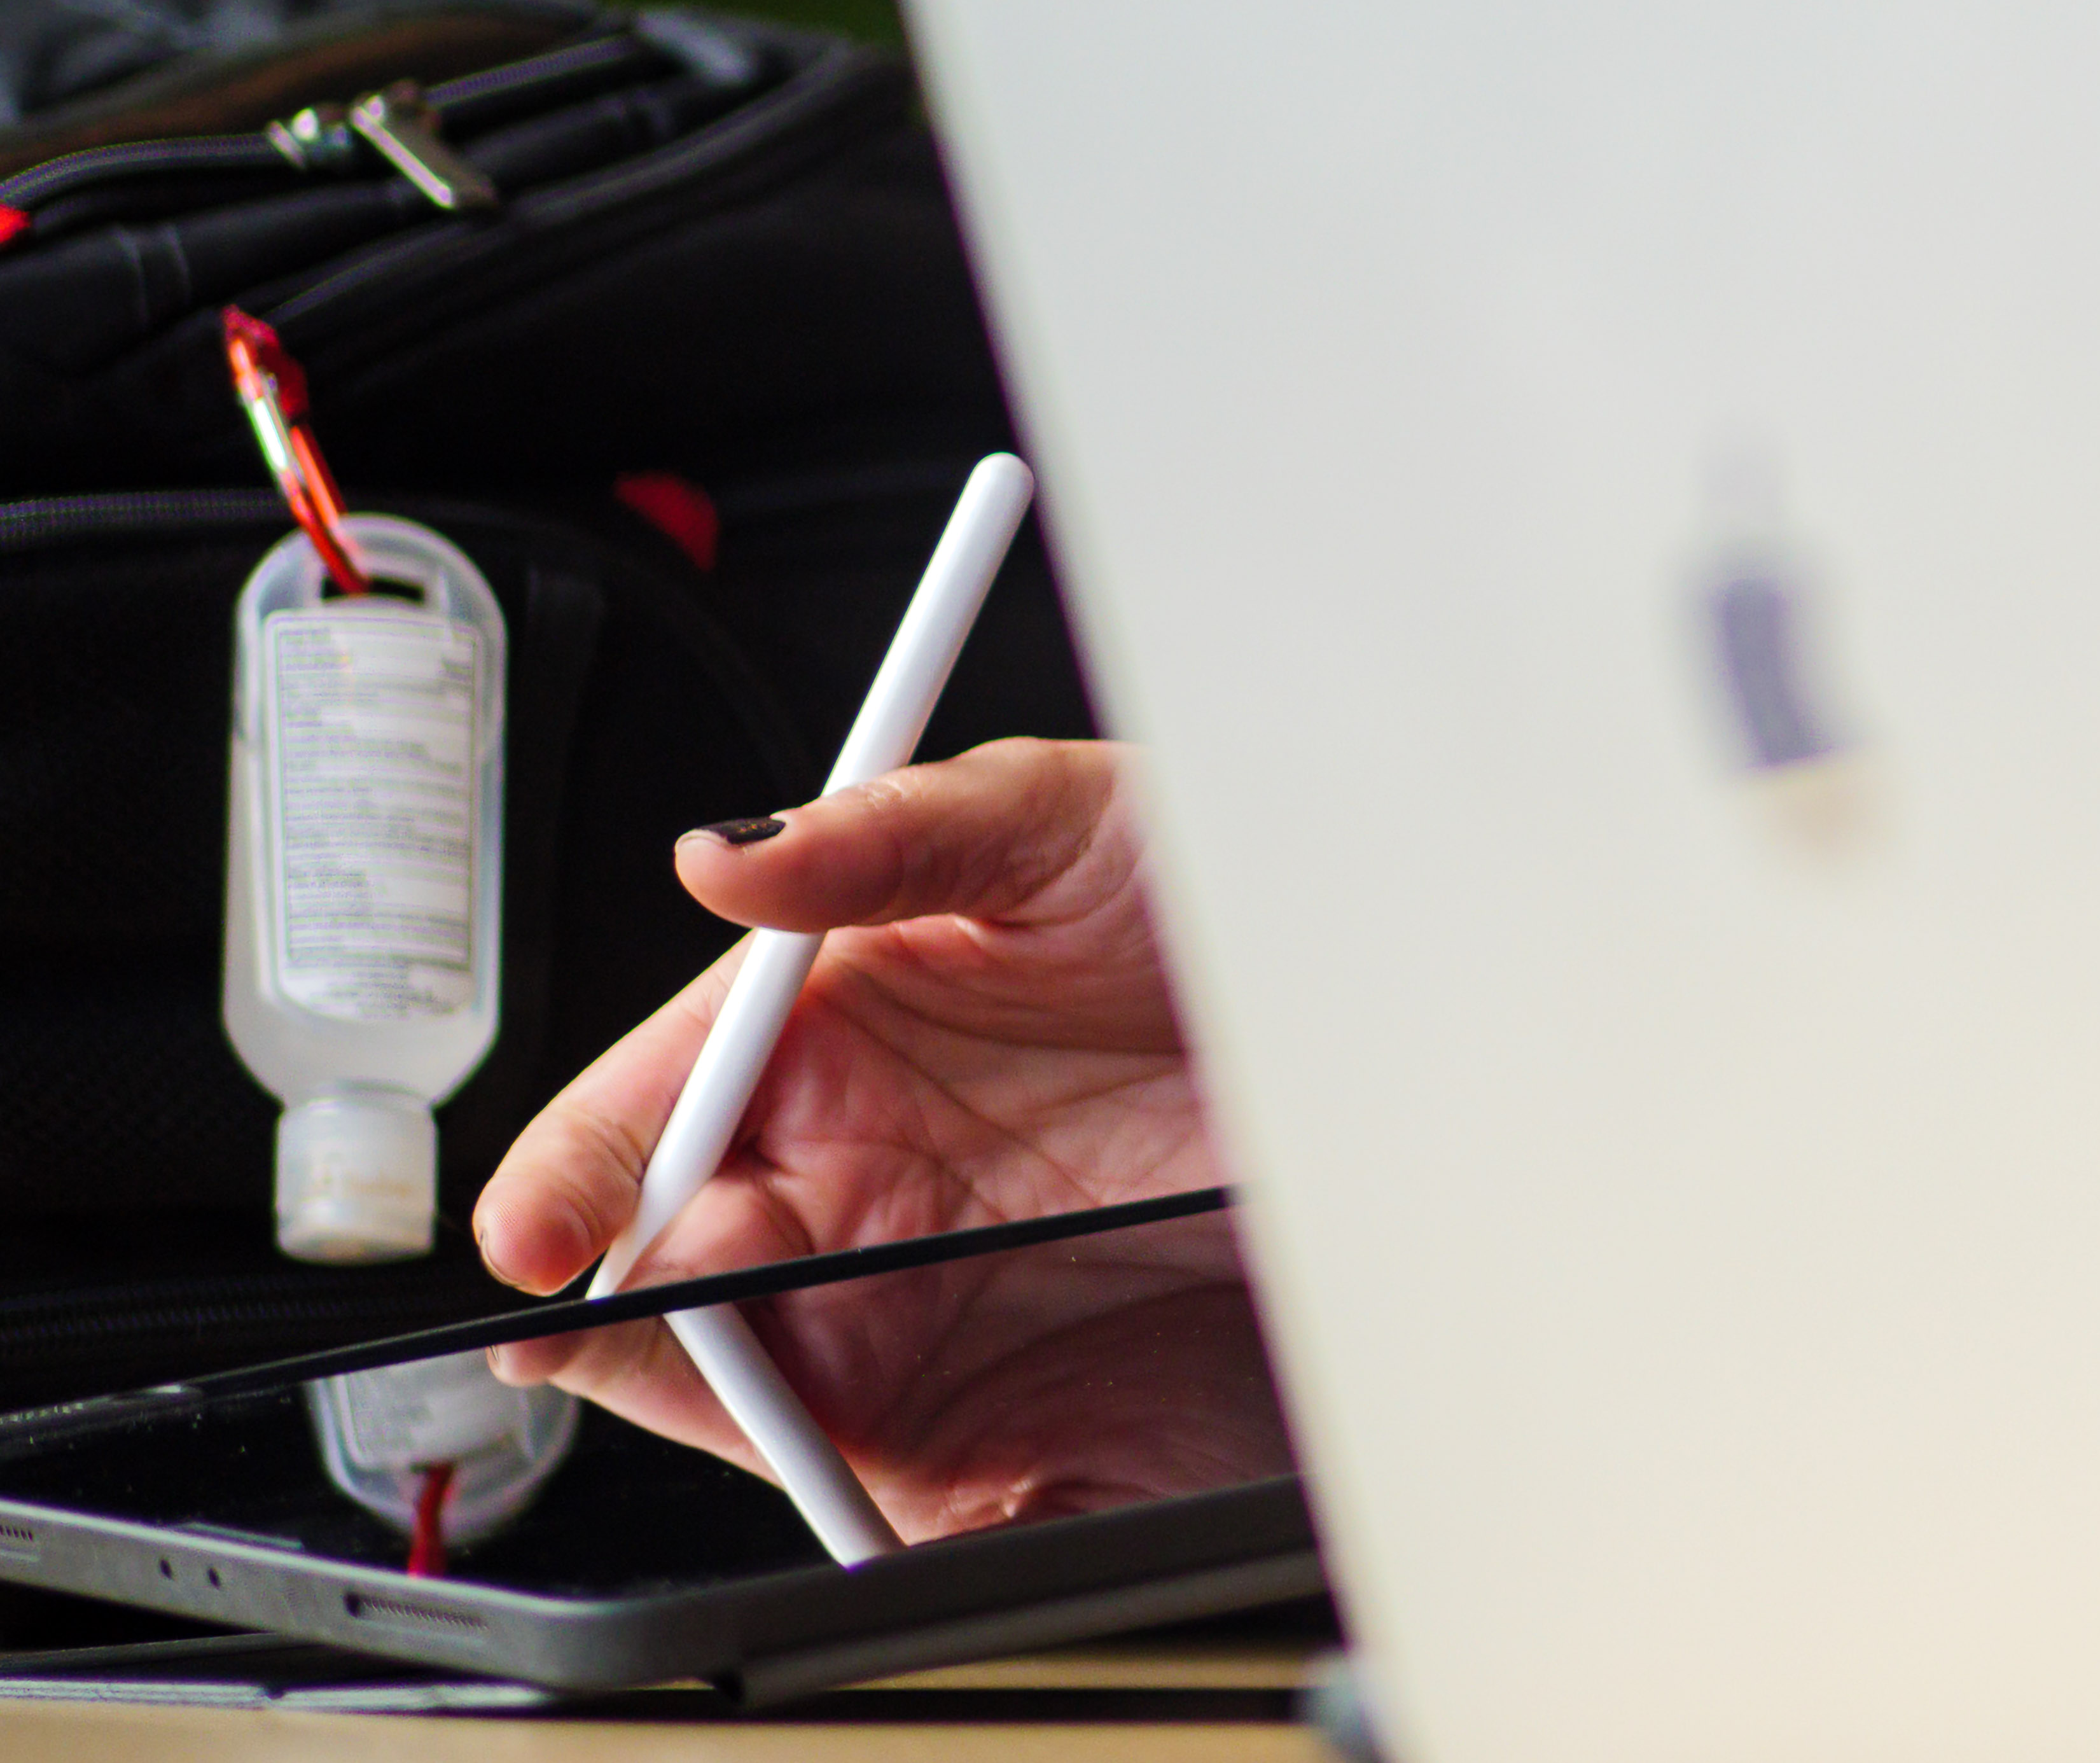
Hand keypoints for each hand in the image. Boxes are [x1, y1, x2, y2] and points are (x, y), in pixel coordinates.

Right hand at [477, 737, 1274, 1538]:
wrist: (1382, 1011)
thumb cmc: (1214, 889)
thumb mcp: (1060, 819)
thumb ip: (890, 825)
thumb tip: (733, 852)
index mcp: (821, 1026)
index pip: (648, 1112)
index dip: (575, 1172)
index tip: (542, 1225)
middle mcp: (841, 1157)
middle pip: (670, 1243)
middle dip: (626, 1280)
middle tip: (648, 1291)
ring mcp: (899, 1269)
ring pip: (733, 1346)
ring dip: (700, 1368)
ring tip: (721, 1358)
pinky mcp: (967, 1371)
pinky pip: (843, 1432)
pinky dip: (809, 1455)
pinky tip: (815, 1454)